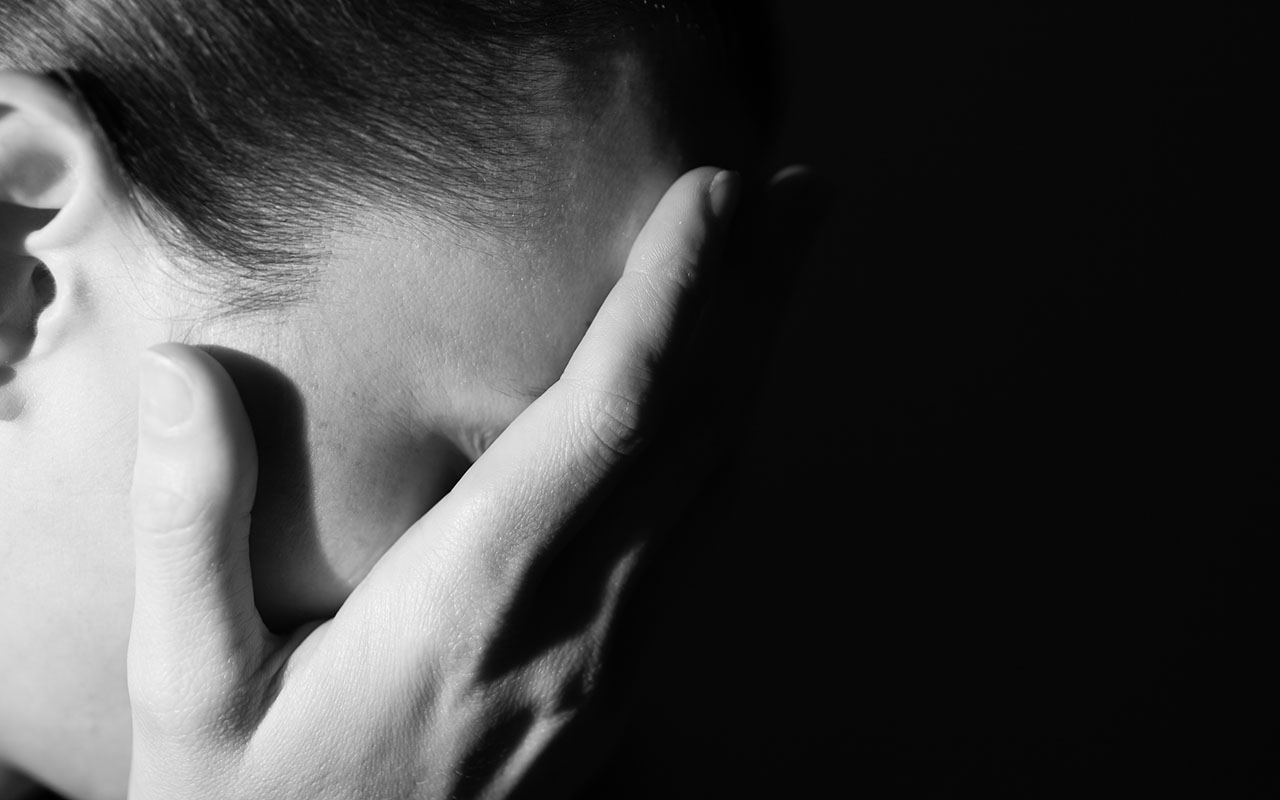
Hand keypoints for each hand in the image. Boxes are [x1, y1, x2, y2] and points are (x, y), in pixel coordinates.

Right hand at [125, 167, 741, 799]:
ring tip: (785, 265)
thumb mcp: (190, 687)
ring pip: (713, 485)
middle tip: (801, 194)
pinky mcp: (617, 686)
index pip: (606, 422)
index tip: (717, 198)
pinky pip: (699, 544)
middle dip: (749, 303)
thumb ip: (191, 527)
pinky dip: (728, 446)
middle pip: (692, 435)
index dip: (672, 301)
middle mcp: (572, 627)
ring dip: (754, 364)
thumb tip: (185, 371)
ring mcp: (612, 664)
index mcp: (471, 606)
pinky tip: (734, 398)